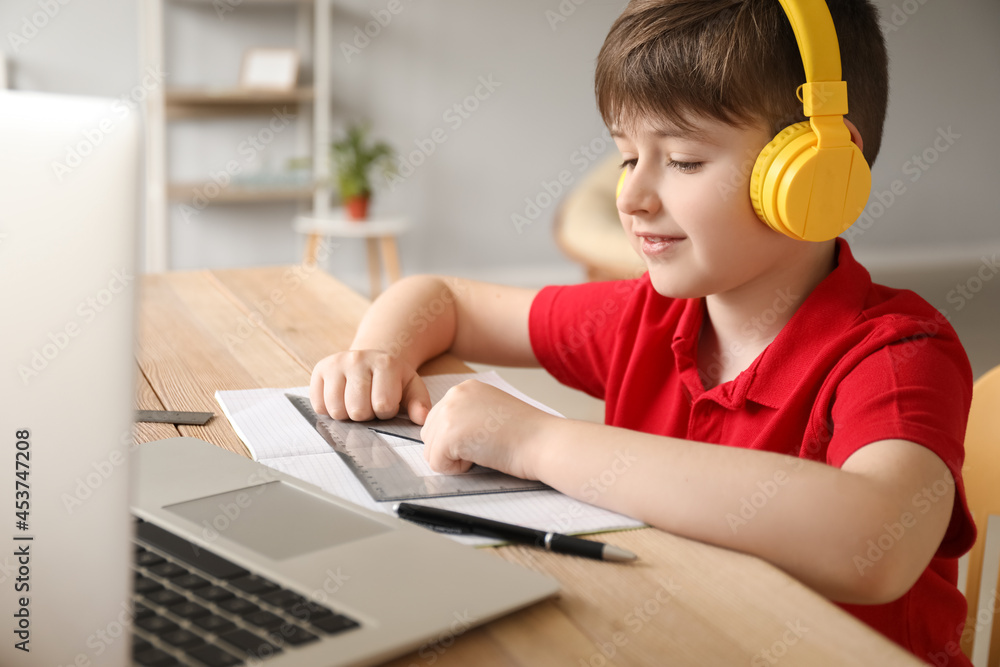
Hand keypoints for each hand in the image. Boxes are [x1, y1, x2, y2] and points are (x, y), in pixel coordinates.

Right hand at [310, 350, 430, 423]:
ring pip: (336, 410)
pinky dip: (329, 410)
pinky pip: (319, 406)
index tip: (387, 403)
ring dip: (347, 415)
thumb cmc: (392, 380)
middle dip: (366, 415)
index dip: (386, 412)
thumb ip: (420, 404)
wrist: (369, 360)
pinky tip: (341, 399)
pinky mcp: (318, 370)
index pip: (382, 405)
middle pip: (357, 411)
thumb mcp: (411, 387)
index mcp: (385, 363)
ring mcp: (336, 363)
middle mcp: (358, 359)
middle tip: (369, 404)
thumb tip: (421, 419)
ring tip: (356, 402)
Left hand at [420, 380, 552, 478]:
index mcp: (465, 388)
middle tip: (484, 445)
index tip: (484, 437)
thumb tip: (443, 439)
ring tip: (484, 450)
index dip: (459, 438)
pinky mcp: (449, 435)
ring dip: (454, 460)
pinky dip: (457, 470)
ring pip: (430, 450)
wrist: (543, 442)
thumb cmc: (526, 434)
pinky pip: (437, 463)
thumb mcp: (490, 413)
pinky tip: (481, 457)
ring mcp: (450, 413)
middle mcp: (454, 394)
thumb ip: (466, 417)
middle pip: (430, 434)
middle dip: (451, 449)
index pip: (439, 420)